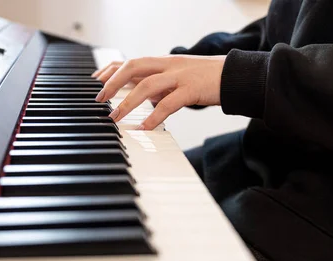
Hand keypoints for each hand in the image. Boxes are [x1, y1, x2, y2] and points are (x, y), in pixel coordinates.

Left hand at [93, 55, 225, 129]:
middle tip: (99, 99)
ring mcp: (180, 76)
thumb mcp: (180, 79)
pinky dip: (155, 115)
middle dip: (113, 82)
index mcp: (165, 62)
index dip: (111, 69)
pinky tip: (146, 127)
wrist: (236, 76)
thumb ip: (161, 87)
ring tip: (116, 117)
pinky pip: (169, 103)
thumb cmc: (208, 79)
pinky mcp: (192, 89)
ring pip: (147, 84)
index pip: (131, 61)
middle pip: (134, 66)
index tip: (96, 81)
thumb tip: (145, 100)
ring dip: (127, 101)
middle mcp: (169, 65)